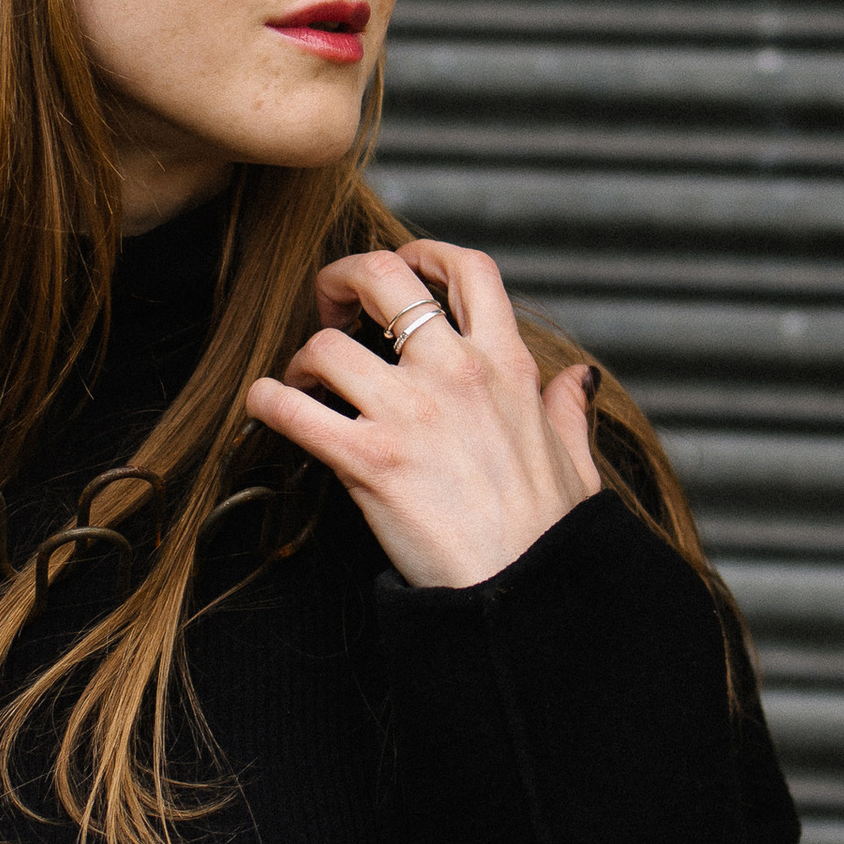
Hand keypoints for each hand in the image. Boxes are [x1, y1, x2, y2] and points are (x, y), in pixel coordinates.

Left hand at [244, 240, 598, 588]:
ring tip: (304, 381)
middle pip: (384, 277)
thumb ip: (567, 409)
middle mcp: (455, 374)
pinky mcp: (369, 460)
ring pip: (328, 345)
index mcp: (506, 366)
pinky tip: (268, 407)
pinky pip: (294, 409)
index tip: (401, 267)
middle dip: (344, 277)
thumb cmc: (550, 533)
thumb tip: (575, 379)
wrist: (526, 590)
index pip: (466, 270)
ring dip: (303, 358)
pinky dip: (268, 402)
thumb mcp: (575, 459)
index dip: (424, 253)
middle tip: (330, 303)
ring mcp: (409, 413)